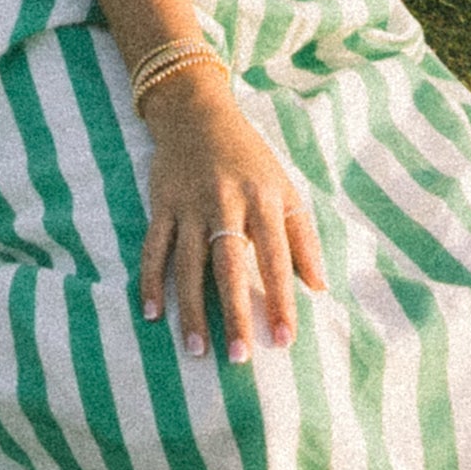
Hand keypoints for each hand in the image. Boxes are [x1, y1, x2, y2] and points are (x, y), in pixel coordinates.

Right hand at [137, 71, 327, 363]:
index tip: (285, 340)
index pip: (275, 257)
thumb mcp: (284, 187)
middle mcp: (224, 201)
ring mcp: (188, 203)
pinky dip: (150, 281)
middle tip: (239, 356)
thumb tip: (320, 287)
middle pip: (228, 265)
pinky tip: (152, 314)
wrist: (197, 113)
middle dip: (233, 312)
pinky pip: (153, 248)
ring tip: (197, 349)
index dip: (281, 299)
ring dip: (191, 308)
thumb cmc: (249, 159)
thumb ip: (303, 236)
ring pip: (187, 264)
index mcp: (262, 198)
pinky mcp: (161, 204)